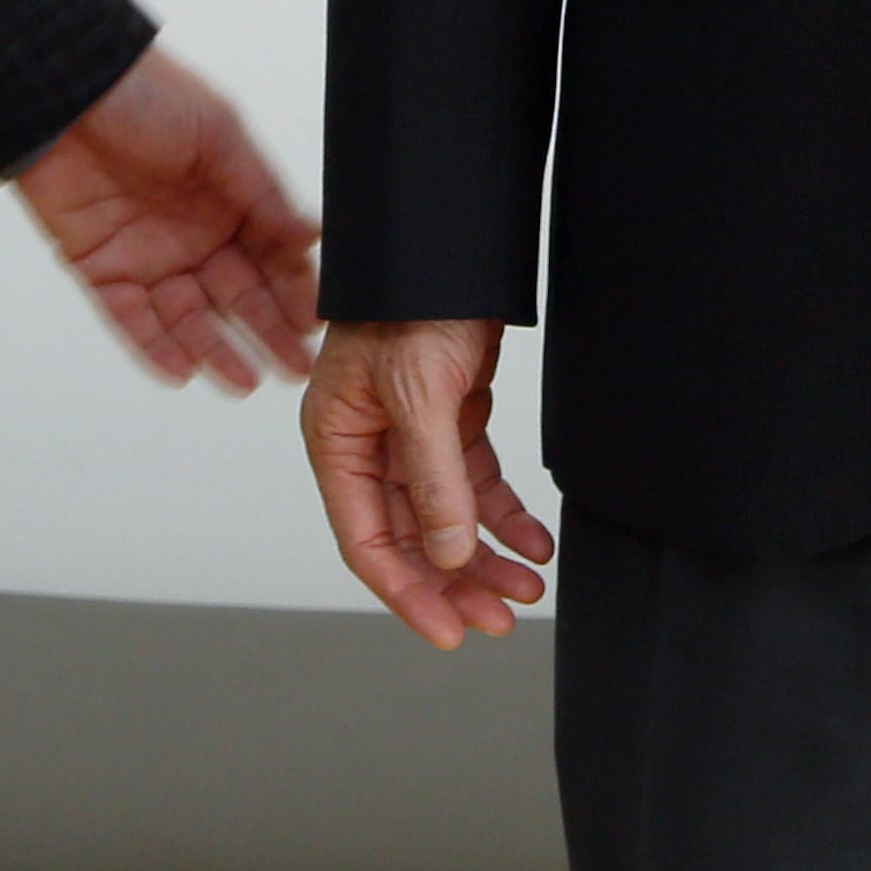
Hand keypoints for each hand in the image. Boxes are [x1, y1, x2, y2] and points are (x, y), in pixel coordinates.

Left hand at [11, 45, 325, 390]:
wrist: (64, 92)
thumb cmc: (145, 95)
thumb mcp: (220, 134)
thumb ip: (262, 193)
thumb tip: (310, 234)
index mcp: (229, 197)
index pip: (272, 254)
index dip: (294, 289)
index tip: (316, 322)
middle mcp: (193, 231)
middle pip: (237, 293)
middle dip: (268, 331)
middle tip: (295, 366)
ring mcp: (147, 253)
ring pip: (187, 315)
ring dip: (216, 349)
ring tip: (245, 381)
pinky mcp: (101, 267)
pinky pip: (130, 318)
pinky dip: (154, 347)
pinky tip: (184, 371)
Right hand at [303, 316, 551, 645]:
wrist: (450, 239)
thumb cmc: (412, 301)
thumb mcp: (418, 393)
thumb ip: (433, 479)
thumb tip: (449, 557)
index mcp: (336, 443)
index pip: (367, 542)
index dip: (408, 593)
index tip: (450, 631)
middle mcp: (367, 445)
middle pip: (410, 539)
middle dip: (457, 582)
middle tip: (500, 618)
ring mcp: (409, 433)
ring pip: (446, 517)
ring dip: (487, 554)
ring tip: (528, 587)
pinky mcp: (450, 416)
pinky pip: (475, 481)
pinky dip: (504, 513)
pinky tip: (534, 539)